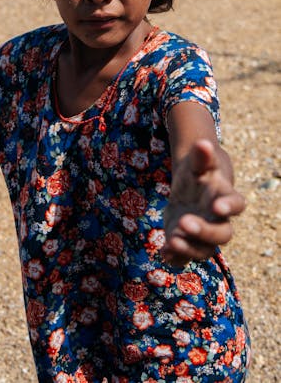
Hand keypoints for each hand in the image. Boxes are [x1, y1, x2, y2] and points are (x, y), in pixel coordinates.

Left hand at [162, 139, 244, 266]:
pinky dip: (176, 258)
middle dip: (204, 231)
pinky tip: (164, 253)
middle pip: (222, 234)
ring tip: (171, 242)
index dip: (229, 207)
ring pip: (204, 250)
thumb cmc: (198, 173)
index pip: (236, 205)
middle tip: (184, 223)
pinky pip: (186, 258)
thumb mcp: (197, 163)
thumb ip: (201, 156)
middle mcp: (219, 221)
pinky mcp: (189, 243)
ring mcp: (204, 236)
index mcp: (225, 198)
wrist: (190, 187)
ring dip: (189, 248)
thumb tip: (203, 142)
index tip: (216, 206)